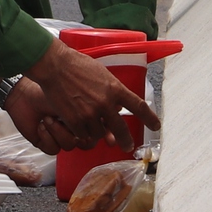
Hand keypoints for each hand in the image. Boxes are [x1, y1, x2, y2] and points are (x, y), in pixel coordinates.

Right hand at [7, 37, 156, 155]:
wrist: (55, 66)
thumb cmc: (76, 65)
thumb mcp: (101, 74)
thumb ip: (111, 90)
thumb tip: (117, 105)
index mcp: (115, 88)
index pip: (138, 106)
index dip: (150, 118)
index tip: (156, 126)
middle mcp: (106, 103)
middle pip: (122, 129)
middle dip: (126, 140)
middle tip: (127, 146)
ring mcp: (91, 114)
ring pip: (100, 133)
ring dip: (97, 132)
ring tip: (90, 125)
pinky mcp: (76, 121)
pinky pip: (84, 135)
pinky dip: (83, 133)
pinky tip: (78, 126)